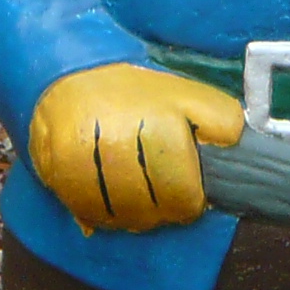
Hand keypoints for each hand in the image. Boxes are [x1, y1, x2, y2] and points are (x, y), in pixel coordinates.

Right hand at [28, 65, 243, 232]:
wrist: (72, 73)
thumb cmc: (138, 91)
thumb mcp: (188, 94)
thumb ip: (219, 119)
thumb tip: (234, 147)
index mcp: (156, 124)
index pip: (181, 194)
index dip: (189, 201)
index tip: (189, 194)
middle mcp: (116, 141)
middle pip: (148, 209)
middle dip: (161, 211)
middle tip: (162, 198)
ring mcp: (81, 157)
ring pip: (117, 215)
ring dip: (132, 216)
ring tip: (139, 201)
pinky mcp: (54, 168)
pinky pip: (84, 210)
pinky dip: (101, 216)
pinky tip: (112, 203)